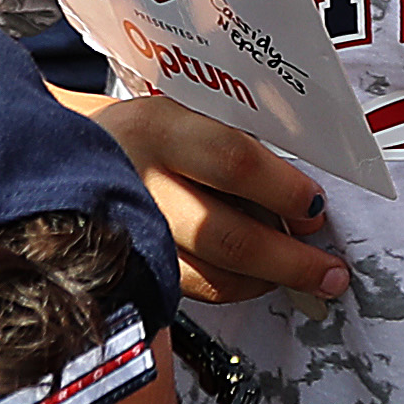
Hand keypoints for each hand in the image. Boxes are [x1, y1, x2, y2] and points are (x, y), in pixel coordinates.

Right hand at [76, 87, 347, 304]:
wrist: (74, 152)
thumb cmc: (153, 131)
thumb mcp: (189, 111)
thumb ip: (241, 144)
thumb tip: (307, 197)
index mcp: (161, 128)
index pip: (234, 161)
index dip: (284, 191)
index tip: (317, 207)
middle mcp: (138, 181)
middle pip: (222, 234)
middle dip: (288, 259)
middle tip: (329, 269)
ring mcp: (128, 233)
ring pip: (207, 275)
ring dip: (265, 281)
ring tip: (304, 277)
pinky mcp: (125, 269)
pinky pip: (188, 291)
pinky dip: (232, 288)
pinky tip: (257, 278)